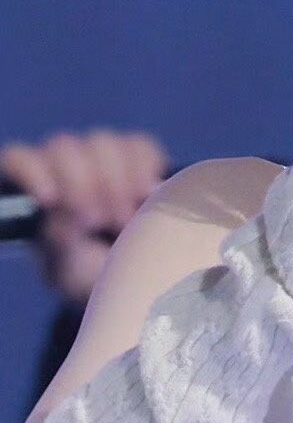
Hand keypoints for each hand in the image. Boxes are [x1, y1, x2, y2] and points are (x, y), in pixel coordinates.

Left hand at [0, 130, 170, 305]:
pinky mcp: (137, 156)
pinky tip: (144, 197)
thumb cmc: (88, 276)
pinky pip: (139, 145)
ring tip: (123, 220)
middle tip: (97, 221)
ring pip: (102, 142)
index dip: (31, 171)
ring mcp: (100, 157)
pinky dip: (144, 170)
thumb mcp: (67, 271)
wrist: (135, 280)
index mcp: (32, 191)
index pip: (18, 159)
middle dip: (83, 183)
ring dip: (116, 180)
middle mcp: (62, 167)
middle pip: (64, 148)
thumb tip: (61, 215)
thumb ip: (57, 243)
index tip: (50, 199)